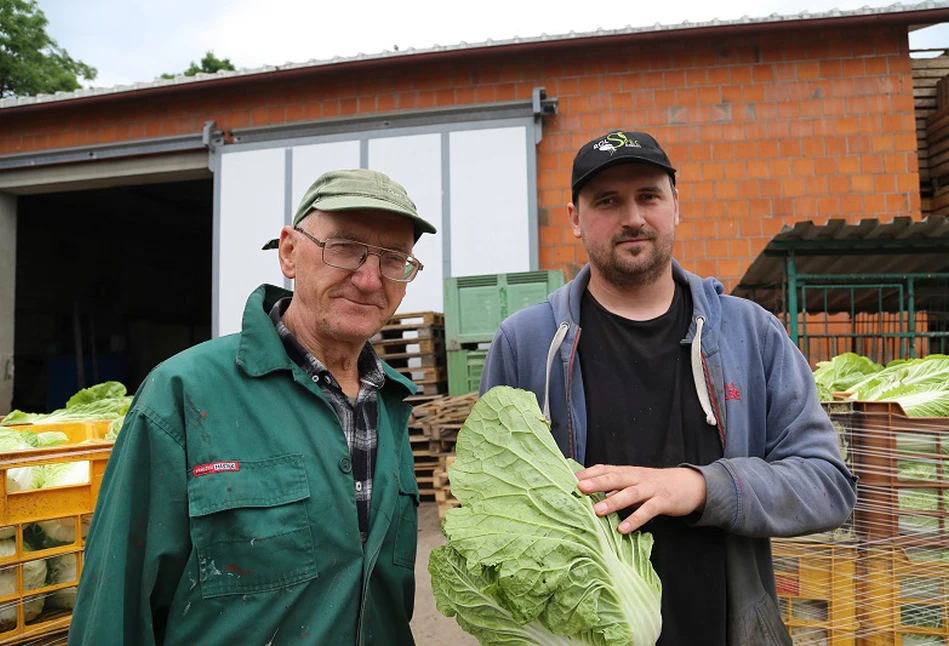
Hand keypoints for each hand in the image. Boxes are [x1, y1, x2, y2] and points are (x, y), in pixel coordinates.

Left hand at [575, 464, 707, 533]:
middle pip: (615, 477)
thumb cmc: (655, 486)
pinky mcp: (663, 501)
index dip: (587, 473)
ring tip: (597, 511)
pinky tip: (623, 529)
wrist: (689, 484)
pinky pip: (648, 510)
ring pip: (630, 493)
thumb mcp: (634, 483)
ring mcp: (650, 488)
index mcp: (627, 472)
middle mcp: (637, 477)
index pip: (605, 469)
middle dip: (596, 483)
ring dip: (613, 502)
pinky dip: (635, 519)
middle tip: (579, 488)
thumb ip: (615, 487)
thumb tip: (590, 493)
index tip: (568, 478)